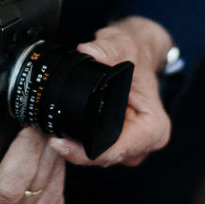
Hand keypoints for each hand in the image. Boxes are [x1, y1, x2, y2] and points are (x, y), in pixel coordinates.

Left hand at [49, 16, 172, 166]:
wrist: (137, 53)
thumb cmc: (135, 52)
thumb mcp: (122, 44)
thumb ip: (105, 48)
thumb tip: (86, 51)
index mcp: (153, 128)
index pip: (116, 151)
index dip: (86, 152)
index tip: (60, 143)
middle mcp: (144, 143)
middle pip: (104, 158)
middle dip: (76, 150)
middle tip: (51, 136)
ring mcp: (130, 146)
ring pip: (96, 158)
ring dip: (76, 147)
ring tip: (57, 129)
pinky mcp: (116, 144)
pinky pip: (93, 150)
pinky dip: (79, 142)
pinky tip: (65, 130)